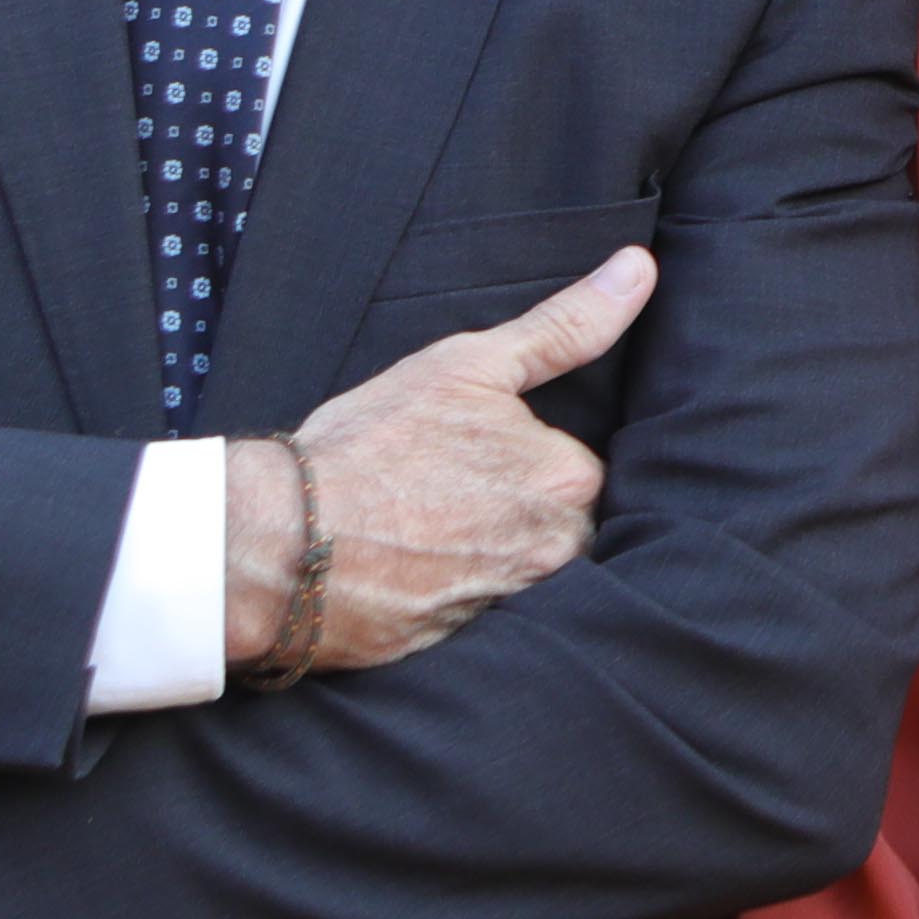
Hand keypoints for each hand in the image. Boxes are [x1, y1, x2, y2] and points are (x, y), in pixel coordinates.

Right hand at [240, 249, 645, 677]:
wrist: (280, 544)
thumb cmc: (371, 445)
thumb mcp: (470, 364)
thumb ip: (565, 326)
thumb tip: (639, 269)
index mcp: (570, 482)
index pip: (570, 467)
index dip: (516, 456)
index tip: (466, 452)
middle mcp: (555, 553)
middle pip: (550, 524)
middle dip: (505, 509)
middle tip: (433, 490)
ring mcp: (510, 606)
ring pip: (511, 568)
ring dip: (475, 552)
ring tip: (414, 529)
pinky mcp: (463, 648)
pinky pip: (472, 613)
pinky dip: (445, 594)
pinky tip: (405, 574)